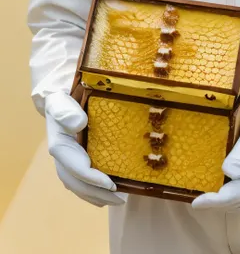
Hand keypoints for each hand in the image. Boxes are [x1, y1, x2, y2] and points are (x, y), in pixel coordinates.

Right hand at [45, 91, 127, 207]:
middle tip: (121, 200)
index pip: (77, 169)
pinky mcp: (73, 161)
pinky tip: (105, 194)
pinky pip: (80, 181)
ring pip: (78, 186)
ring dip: (96, 196)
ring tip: (117, 201)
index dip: (94, 179)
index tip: (112, 185)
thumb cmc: (62, 100)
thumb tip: (79, 124)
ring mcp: (66, 161)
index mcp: (60, 146)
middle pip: (78, 183)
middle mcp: (61, 158)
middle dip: (98, 194)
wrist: (57, 100)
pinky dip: (92, 191)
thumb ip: (67, 111)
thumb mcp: (62, 101)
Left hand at [192, 106, 239, 215]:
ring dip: (226, 206)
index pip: (232, 197)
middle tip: (199, 198)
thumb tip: (227, 172)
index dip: (212, 202)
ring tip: (211, 197)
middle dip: (217, 205)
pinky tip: (227, 193)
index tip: (195, 202)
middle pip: (237, 206)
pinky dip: (236, 202)